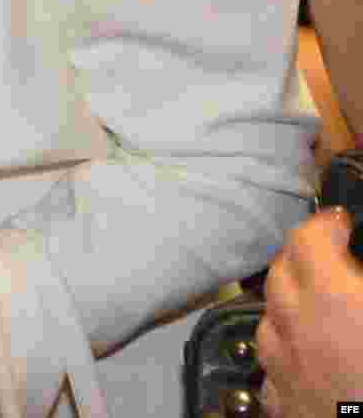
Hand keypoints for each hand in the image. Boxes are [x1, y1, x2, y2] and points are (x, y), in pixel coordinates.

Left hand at [257, 210, 362, 417]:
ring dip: (288, 305)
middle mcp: (298, 330)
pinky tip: (310, 360)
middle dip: (302, 257)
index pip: (308, 239)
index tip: (344, 224)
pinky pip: (273, 370)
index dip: (327, 225)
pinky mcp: (286, 410)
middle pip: (282, 273)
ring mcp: (286, 373)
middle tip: (330, 258)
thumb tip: (359, 262)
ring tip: (318, 307)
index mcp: (335, 300)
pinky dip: (287, 355)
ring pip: (269, 320)